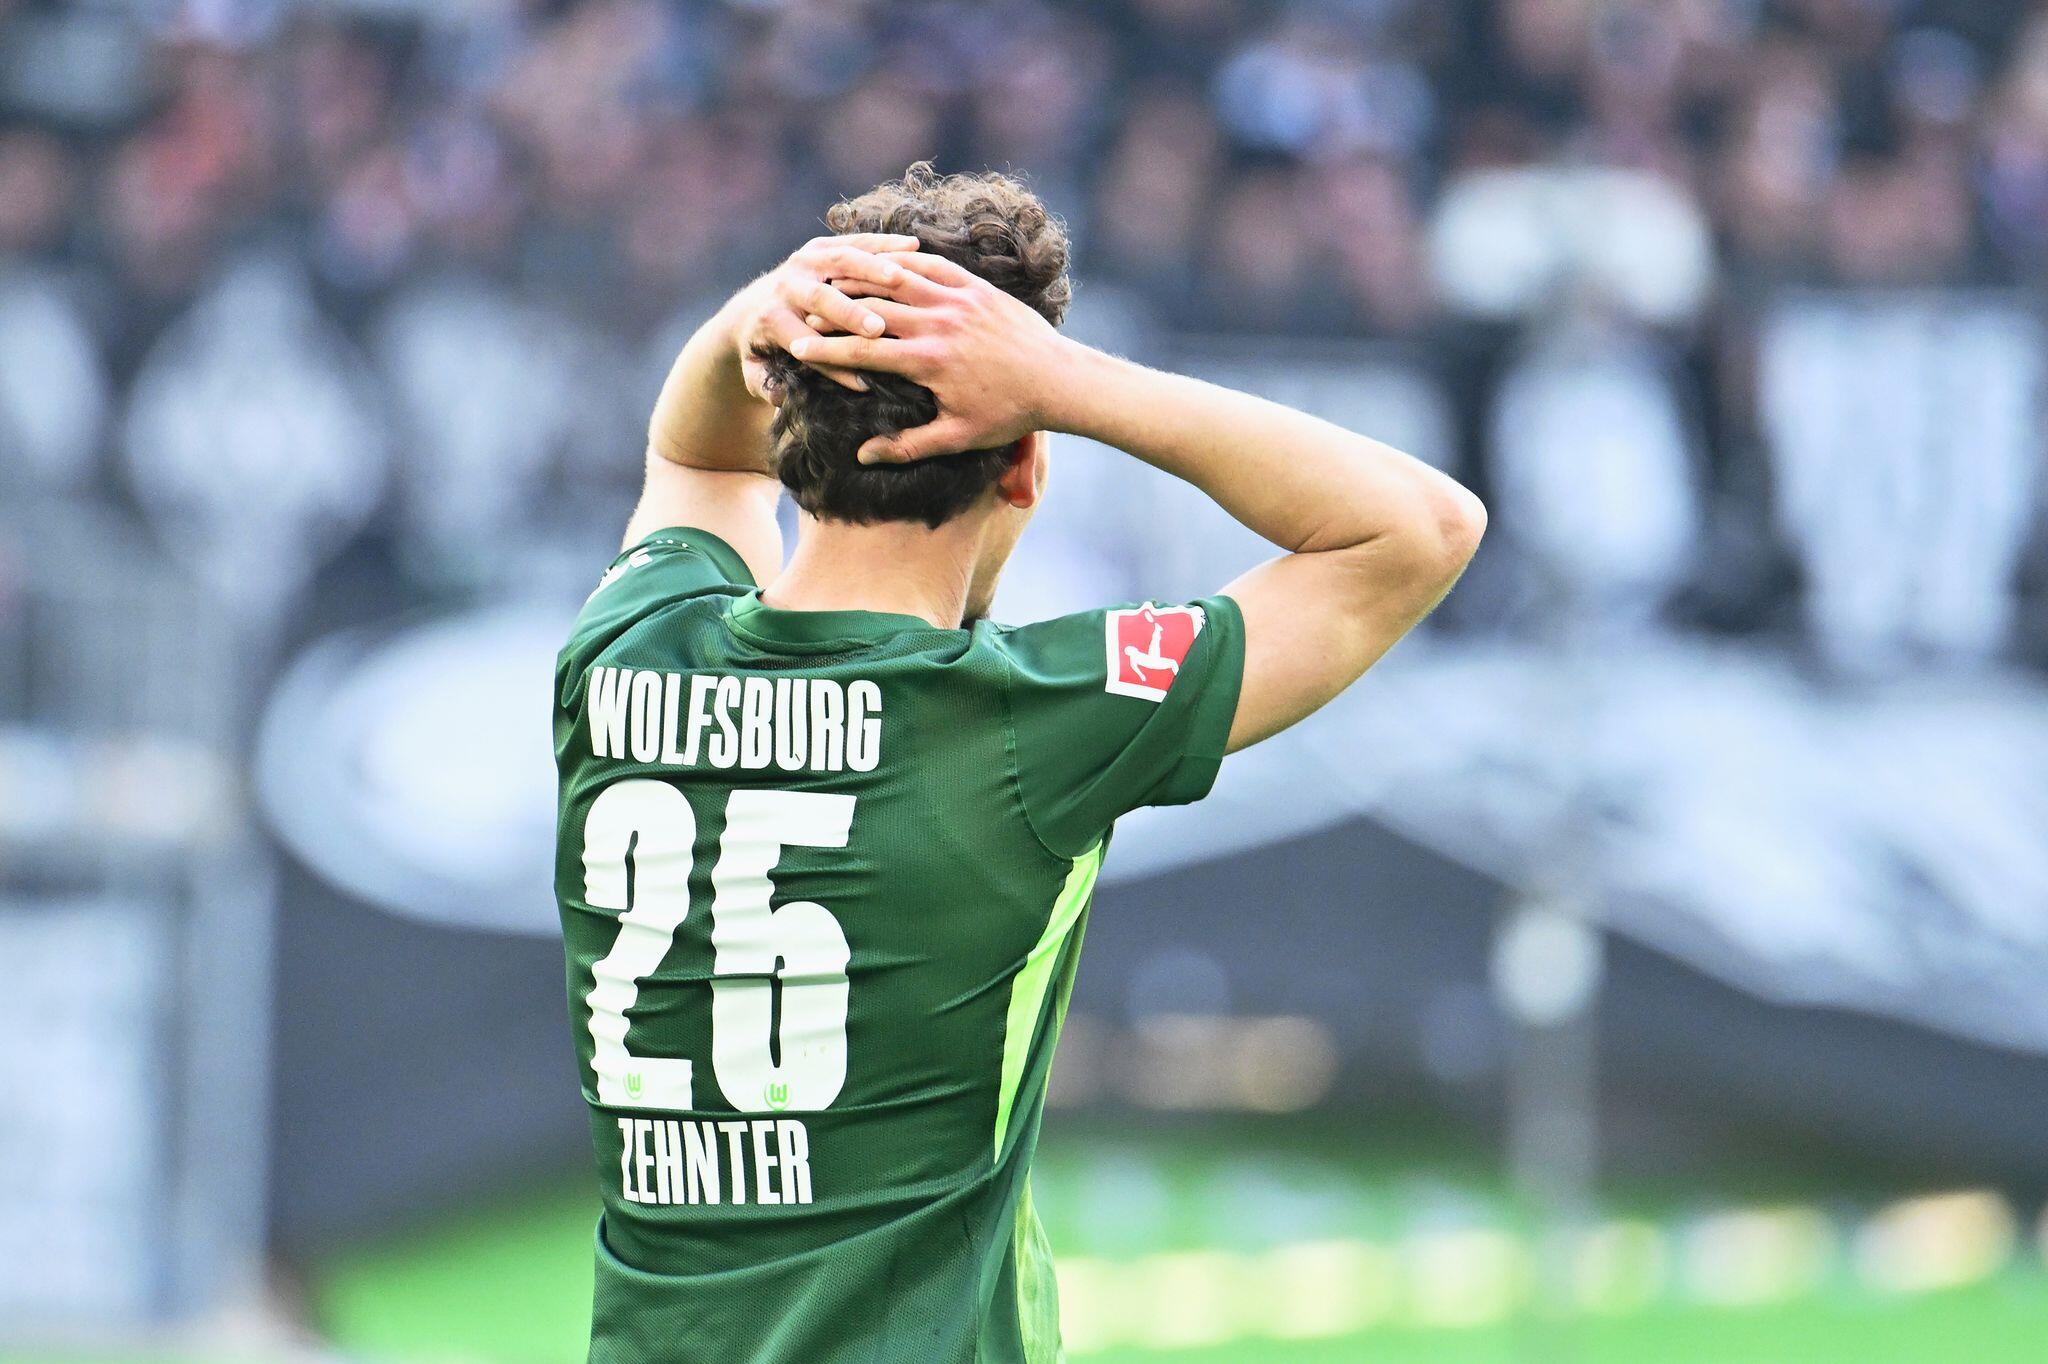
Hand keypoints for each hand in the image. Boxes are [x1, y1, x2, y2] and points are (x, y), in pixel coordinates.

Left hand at [732, 234, 921, 398]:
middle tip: (877, 329)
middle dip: (849, 313)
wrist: (750, 309)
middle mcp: (787, 284)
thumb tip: (778, 397)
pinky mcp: (822, 246)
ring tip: (899, 278)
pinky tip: (913, 246)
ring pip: (840, 260)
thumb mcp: (754, 372)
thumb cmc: (762, 349)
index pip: (805, 342)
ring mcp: (805, 260)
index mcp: (772, 318)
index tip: (863, 385)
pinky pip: (856, 241)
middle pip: (820, 297)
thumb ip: (762, 385)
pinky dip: (884, 243)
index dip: (832, 364)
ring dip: (870, 268)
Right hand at [784, 253, 1077, 462]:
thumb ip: (907, 447)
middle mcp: (939, 323)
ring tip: (835, 281)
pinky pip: (932, 266)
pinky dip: (904, 264)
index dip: (825, 349)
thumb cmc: (1009, 414)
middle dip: (835, 310)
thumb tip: (862, 455)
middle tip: (808, 310)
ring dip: (864, 279)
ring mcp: (958, 299)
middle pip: (871, 309)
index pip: (862, 350)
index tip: (797, 348)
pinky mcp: (977, 287)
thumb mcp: (958, 437)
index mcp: (928, 361)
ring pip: (897, 280)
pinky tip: (885, 264)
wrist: (1059, 381)